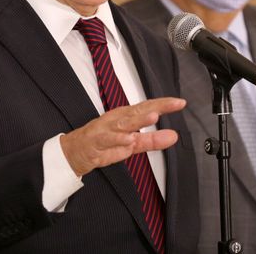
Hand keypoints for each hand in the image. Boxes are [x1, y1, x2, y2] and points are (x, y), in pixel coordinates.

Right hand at [59, 97, 185, 176]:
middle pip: (139, 111)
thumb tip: (173, 136)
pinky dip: (118, 139)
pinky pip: (108, 139)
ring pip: (125, 123)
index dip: (164, 104)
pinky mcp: (96, 141)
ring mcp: (107, 129)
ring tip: (154, 117)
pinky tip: (129, 139)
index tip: (181, 103)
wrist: (74, 152)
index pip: (148, 107)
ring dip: (139, 120)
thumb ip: (151, 140)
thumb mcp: (131, 144)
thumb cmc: (103, 144)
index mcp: (126, 117)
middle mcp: (118, 119)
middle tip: (173, 104)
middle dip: (156, 107)